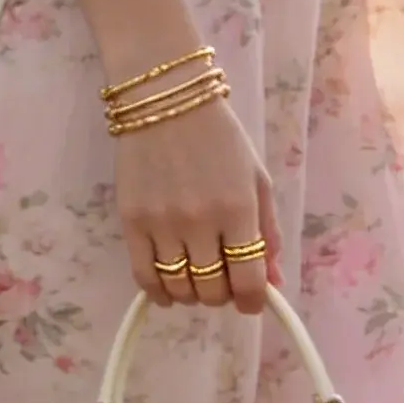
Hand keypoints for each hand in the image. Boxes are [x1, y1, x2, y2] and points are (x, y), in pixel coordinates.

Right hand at [112, 94, 282, 313]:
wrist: (164, 100)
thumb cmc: (220, 138)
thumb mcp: (256, 179)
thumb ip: (267, 233)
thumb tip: (273, 282)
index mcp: (238, 210)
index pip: (248, 280)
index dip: (253, 302)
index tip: (252, 302)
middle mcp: (200, 222)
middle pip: (212, 291)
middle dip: (222, 295)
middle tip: (222, 281)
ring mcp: (162, 224)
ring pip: (178, 288)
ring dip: (191, 294)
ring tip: (195, 278)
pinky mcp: (131, 222)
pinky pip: (143, 276)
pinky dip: (158, 292)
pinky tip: (167, 288)